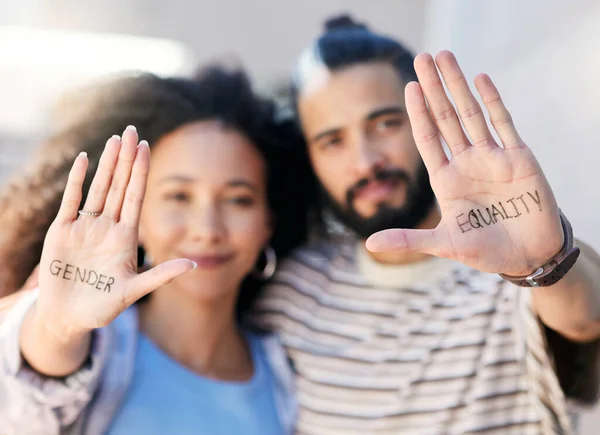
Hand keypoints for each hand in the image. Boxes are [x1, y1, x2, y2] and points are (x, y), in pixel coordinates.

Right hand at [36, 126, 195, 338]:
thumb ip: (160, 275)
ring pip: (98, 189)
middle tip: (132, 130)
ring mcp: (84, 228)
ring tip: (115, 139)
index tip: (148, 147)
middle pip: (118, 186)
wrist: (68, 319)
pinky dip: (77, 182)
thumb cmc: (102, 307)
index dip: (140, 173)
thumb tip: (193, 264)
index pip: (135, 197)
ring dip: (105, 164)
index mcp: (125, 237)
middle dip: (126, 159)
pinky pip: (71, 202)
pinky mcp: (61, 233)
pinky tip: (84, 160)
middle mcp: (106, 227)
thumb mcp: (134, 290)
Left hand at [366, 51, 562, 275]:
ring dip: (459, 85)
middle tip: (422, 57)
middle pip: (446, 118)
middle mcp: (466, 163)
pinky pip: (503, 123)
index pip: (427, 138)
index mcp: (446, 179)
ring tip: (446, 57)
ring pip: (471, 113)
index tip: (409, 86)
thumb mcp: (444, 245)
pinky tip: (480, 79)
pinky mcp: (519, 158)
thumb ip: (408, 240)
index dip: (418, 112)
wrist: (529, 256)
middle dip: (434, 87)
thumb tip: (368, 243)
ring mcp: (492, 157)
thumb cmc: (486, 252)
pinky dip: (492, 101)